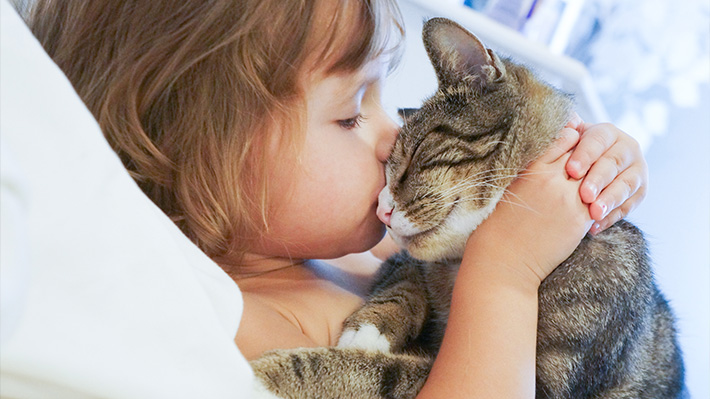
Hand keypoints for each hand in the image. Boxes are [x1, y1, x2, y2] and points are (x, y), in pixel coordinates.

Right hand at [467, 127, 593, 285]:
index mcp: (533, 168)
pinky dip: (599, 197)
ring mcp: (568, 199)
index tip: (574, 144)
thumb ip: (533, 166)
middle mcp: (552, 179)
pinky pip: (598, 200)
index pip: (564, 138)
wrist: (505, 257)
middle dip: (588, 156)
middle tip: (589, 161)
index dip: (573, 138)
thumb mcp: (513, 185)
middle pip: (583, 154)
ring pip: (595, 176)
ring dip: (597, 176)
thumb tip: (550, 152)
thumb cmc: (502, 222)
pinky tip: (593, 200)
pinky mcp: (580, 219)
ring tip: (591, 181)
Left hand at [565, 122, 647, 233]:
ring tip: (593, 213)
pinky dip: (612, 217)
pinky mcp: (639, 192)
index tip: (571, 170)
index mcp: (607, 132)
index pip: (598, 140)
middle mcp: (627, 148)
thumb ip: (563, 130)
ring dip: (610, 200)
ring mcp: (636, 170)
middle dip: (598, 180)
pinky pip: (628, 206)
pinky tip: (595, 227)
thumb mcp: (565, 140)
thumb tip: (565, 119)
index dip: (585, 155)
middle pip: (613, 163)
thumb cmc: (569, 154)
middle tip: (584, 195)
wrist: (586, 171)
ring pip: (626, 185)